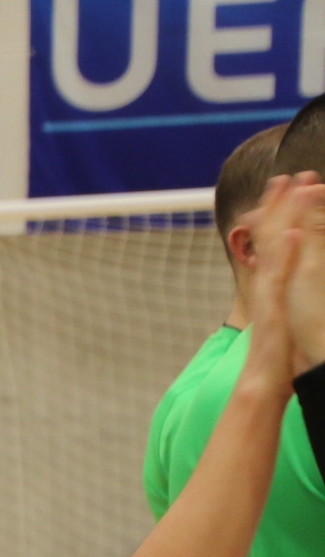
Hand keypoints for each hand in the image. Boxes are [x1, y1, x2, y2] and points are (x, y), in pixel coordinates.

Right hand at [239, 173, 324, 381]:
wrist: (264, 380)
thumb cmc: (276, 352)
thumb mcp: (278, 316)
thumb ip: (276, 294)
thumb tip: (279, 280)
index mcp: (271, 282)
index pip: (273, 240)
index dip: (280, 214)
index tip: (287, 188)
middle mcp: (267, 283)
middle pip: (269, 238)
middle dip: (278, 206)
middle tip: (286, 176)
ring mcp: (269, 294)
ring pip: (273, 249)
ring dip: (282, 219)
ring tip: (291, 191)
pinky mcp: (273, 307)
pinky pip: (277, 277)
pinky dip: (282, 255)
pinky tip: (290, 234)